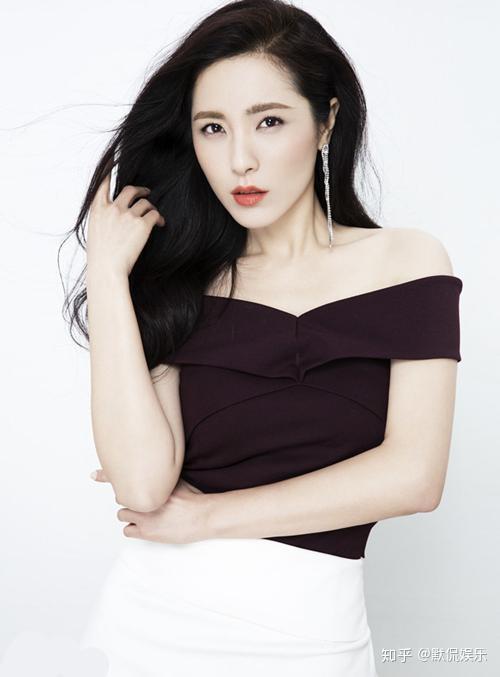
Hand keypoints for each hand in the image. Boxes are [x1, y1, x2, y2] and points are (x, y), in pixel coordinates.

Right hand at [86, 172, 165, 276]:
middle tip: (146, 192)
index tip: (112, 159)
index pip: (102, 183)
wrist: (107, 270)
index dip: (108, 169)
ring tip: (154, 213)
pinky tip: (161, 224)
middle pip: (130, 190)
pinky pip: (154, 214)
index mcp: (97, 210)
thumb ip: (104, 219)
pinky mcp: (142, 225)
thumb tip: (113, 215)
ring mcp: (127, 215)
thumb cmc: (101, 257)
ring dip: (150, 206)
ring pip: (144, 202)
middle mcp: (112, 208)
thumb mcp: (96, 232)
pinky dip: (159, 218)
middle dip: (139, 190)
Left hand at [90, 469, 211, 543]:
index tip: (93, 474)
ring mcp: (144, 516)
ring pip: (123, 514)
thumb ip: (163, 476)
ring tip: (143, 514)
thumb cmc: (194, 498)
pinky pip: (128, 531)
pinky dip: (133, 528)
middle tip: (141, 500)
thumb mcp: (177, 480)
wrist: (204, 516)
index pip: (123, 478)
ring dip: (130, 514)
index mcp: (152, 484)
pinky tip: (144, 526)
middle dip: (130, 498)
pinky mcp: (147, 532)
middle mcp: (145, 499)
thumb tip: (157, 468)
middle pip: (122, 497)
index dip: (106, 475)